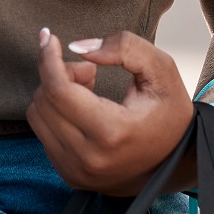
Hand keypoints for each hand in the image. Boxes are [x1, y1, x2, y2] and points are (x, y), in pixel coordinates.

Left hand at [26, 28, 193, 195]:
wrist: (176, 162)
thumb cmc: (168, 113)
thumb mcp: (160, 69)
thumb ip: (124, 47)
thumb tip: (77, 47)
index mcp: (112, 132)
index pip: (59, 90)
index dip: (49, 59)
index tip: (48, 37)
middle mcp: (89, 158)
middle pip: (44, 100)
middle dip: (60, 73)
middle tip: (90, 71)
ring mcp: (77, 171)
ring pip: (37, 115)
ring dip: (55, 94)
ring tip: (88, 91)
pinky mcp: (69, 176)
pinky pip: (42, 133)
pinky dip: (55, 113)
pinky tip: (82, 110)